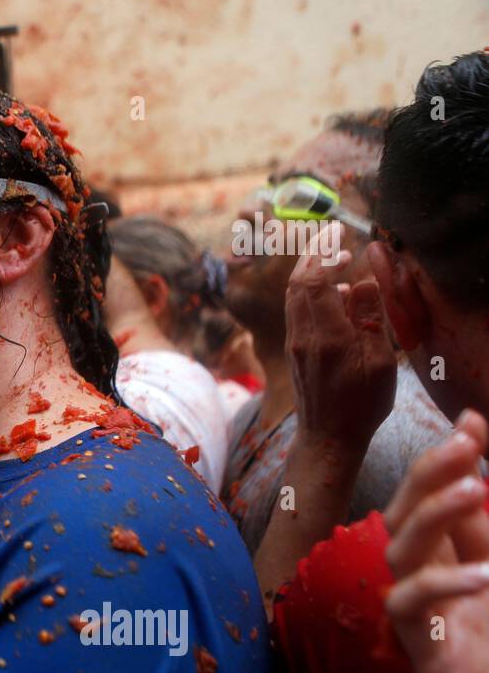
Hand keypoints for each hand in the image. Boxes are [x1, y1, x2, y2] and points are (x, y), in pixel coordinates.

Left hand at [284, 229, 395, 453]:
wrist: (328, 439)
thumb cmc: (360, 405)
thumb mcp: (379, 362)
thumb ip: (370, 319)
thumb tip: (362, 281)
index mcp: (326, 336)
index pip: (315, 281)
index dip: (324, 252)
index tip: (339, 233)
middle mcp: (302, 336)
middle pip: (297, 284)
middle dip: (313, 255)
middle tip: (334, 236)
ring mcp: (294, 344)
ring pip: (293, 297)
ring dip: (310, 273)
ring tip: (335, 260)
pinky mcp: (294, 352)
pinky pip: (297, 312)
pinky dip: (310, 293)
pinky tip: (333, 295)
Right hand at [383, 409, 488, 672]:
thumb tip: (477, 430)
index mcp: (452, 570)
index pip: (432, 504)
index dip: (444, 463)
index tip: (471, 422)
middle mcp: (429, 593)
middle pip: (402, 519)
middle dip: (428, 477)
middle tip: (465, 444)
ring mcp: (423, 629)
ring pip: (397, 556)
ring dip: (432, 516)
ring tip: (477, 489)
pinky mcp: (427, 665)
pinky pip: (411, 611)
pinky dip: (441, 585)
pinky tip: (483, 575)